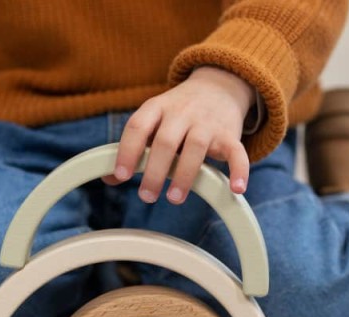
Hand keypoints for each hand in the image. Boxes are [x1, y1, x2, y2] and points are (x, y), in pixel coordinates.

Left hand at [104, 66, 254, 203]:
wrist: (219, 86)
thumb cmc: (177, 113)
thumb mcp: (153, 121)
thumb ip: (134, 148)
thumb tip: (109, 178)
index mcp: (156, 108)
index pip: (137, 126)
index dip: (127, 150)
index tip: (121, 175)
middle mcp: (181, 112)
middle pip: (165, 141)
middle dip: (155, 171)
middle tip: (146, 196)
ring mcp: (207, 122)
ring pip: (195, 147)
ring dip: (184, 175)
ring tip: (174, 198)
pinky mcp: (230, 134)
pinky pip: (236, 152)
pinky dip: (239, 170)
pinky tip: (237, 189)